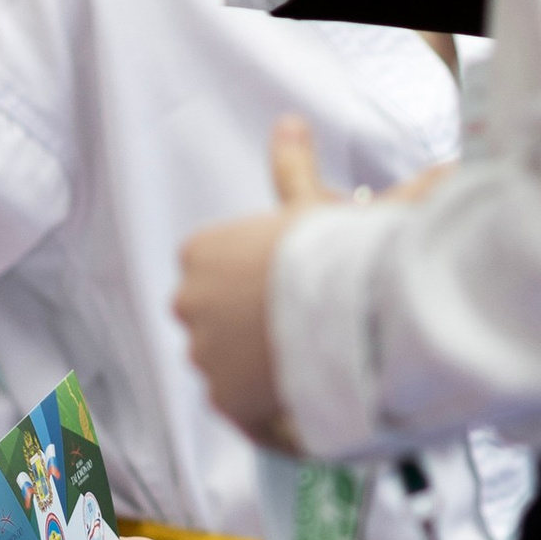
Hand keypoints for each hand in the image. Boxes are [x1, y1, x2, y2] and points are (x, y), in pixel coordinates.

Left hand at [172, 115, 324, 446]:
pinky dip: (279, 416)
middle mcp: (188, 303)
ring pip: (237, 370)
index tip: (305, 291)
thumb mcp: (312, 205)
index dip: (266, 288)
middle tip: (319, 330)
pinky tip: (313, 410)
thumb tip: (289, 123)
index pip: (221, 277)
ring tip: (324, 367)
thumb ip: (292, 167)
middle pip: (226, 324)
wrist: (352, 305)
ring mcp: (202, 354)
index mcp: (199, 253)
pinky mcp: (225, 402)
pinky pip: (249, 414)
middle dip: (263, 331)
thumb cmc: (336, 251)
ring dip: (272, 374)